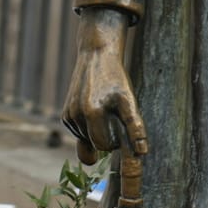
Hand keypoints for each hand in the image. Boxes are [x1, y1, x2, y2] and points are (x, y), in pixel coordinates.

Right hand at [61, 7, 146, 165]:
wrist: (96, 55)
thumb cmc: (116, 78)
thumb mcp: (129, 100)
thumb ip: (135, 127)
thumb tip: (142, 152)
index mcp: (92, 113)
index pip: (103, 146)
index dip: (115, 139)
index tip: (120, 123)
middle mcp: (76, 115)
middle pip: (93, 144)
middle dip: (105, 136)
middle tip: (113, 115)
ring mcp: (68, 115)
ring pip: (86, 139)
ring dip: (96, 131)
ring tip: (103, 108)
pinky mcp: (65, 115)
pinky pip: (79, 132)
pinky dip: (88, 127)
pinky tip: (94, 109)